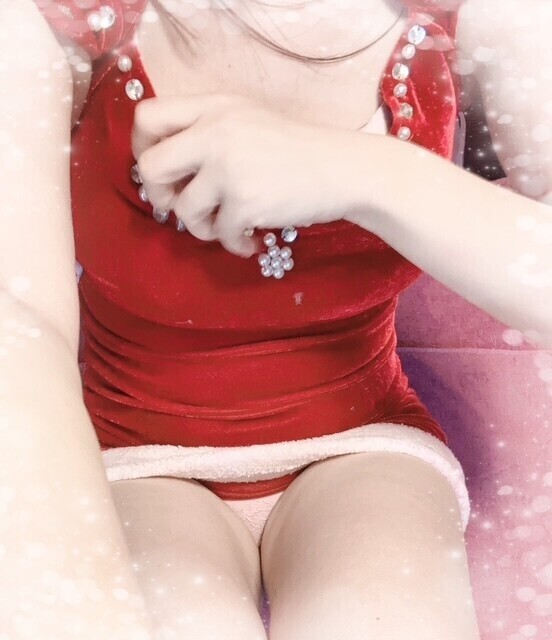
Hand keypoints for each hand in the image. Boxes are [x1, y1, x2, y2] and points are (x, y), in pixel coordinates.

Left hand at [131, 93, 358, 256]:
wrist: (342, 169)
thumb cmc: (296, 147)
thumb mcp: (247, 120)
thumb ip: (206, 132)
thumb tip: (165, 169)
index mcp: (213, 107)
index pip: (147, 117)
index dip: (142, 147)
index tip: (161, 169)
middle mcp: (215, 133)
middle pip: (151, 167)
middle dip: (158, 194)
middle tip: (176, 204)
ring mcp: (229, 169)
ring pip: (183, 211)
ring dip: (201, 227)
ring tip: (226, 226)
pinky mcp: (245, 203)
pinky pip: (220, 235)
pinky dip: (234, 244)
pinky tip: (250, 240)